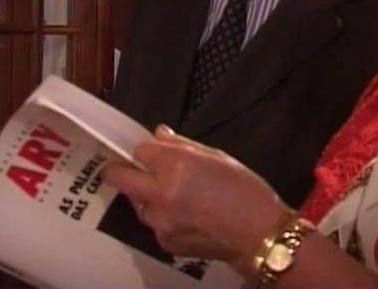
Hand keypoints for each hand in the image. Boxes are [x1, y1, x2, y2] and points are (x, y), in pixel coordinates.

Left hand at [101, 125, 288, 272]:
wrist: (259, 236)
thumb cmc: (245, 190)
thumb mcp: (217, 157)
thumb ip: (182, 145)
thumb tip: (159, 135)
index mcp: (175, 167)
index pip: (139, 150)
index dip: (146, 149)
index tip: (152, 152)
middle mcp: (160, 194)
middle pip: (118, 176)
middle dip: (119, 168)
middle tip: (134, 168)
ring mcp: (159, 222)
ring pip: (137, 202)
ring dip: (147, 195)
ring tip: (175, 196)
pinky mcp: (163, 242)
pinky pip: (153, 223)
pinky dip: (162, 216)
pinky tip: (186, 215)